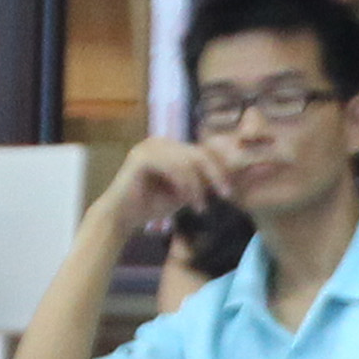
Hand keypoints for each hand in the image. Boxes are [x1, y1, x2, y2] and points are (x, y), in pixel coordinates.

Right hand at [98, 138, 231, 233]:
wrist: (124, 217)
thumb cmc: (153, 205)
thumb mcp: (187, 192)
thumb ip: (204, 183)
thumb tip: (234, 180)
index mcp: (171, 147)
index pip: (203, 152)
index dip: (220, 169)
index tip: (231, 191)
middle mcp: (161, 141)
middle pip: (199, 153)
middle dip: (215, 175)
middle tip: (226, 195)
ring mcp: (149, 147)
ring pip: (188, 161)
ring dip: (198, 186)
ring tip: (201, 206)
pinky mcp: (141, 157)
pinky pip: (172, 167)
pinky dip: (185, 185)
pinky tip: (188, 201)